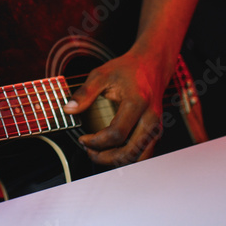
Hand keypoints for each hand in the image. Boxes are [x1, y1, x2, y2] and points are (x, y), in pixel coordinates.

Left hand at [62, 51, 166, 166]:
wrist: (152, 64)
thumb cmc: (127, 69)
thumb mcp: (101, 74)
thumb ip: (85, 93)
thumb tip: (68, 109)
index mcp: (136, 103)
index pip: (117, 134)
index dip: (96, 142)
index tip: (82, 138)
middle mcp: (150, 118)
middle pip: (130, 151)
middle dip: (105, 157)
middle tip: (88, 150)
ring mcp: (156, 126)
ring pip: (139, 157)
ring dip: (117, 160)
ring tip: (98, 153)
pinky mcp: (156, 131)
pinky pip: (144, 153)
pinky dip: (127, 157)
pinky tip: (112, 150)